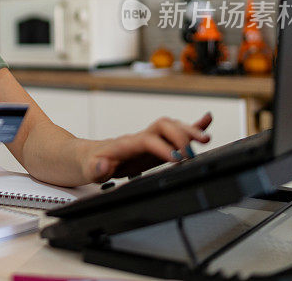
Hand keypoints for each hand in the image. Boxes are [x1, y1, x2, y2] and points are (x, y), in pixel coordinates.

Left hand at [83, 112, 212, 182]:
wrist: (86, 157)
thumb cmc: (88, 163)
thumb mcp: (87, 169)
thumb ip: (95, 168)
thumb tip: (104, 164)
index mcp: (125, 144)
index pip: (147, 140)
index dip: (163, 147)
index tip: (176, 159)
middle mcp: (140, 138)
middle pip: (163, 127)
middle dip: (180, 137)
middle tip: (191, 155)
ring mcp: (149, 140)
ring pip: (172, 127)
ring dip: (190, 130)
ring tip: (206, 138)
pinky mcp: (155, 146)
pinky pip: (174, 133)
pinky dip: (192, 126)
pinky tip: (206, 122)